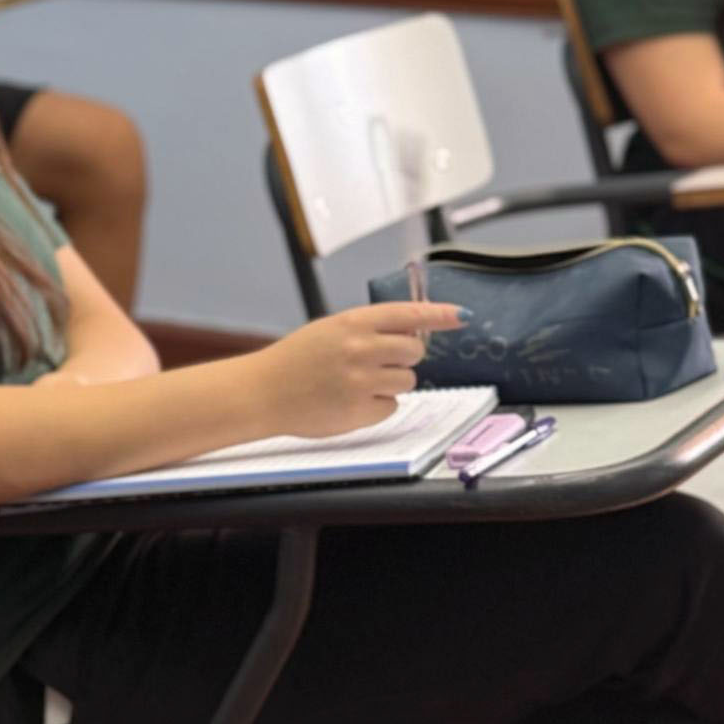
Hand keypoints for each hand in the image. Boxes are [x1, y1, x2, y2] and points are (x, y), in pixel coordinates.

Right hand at [251, 303, 462, 438]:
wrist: (261, 392)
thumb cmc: (294, 361)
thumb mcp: (328, 331)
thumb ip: (368, 329)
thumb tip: (414, 334)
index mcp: (351, 323)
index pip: (408, 314)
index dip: (439, 314)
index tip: (462, 315)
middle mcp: (360, 348)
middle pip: (415, 351)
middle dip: (405, 357)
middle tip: (378, 362)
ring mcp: (361, 380)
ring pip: (407, 380)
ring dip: (390, 382)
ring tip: (355, 383)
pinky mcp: (360, 409)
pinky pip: (391, 406)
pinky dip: (376, 405)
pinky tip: (349, 401)